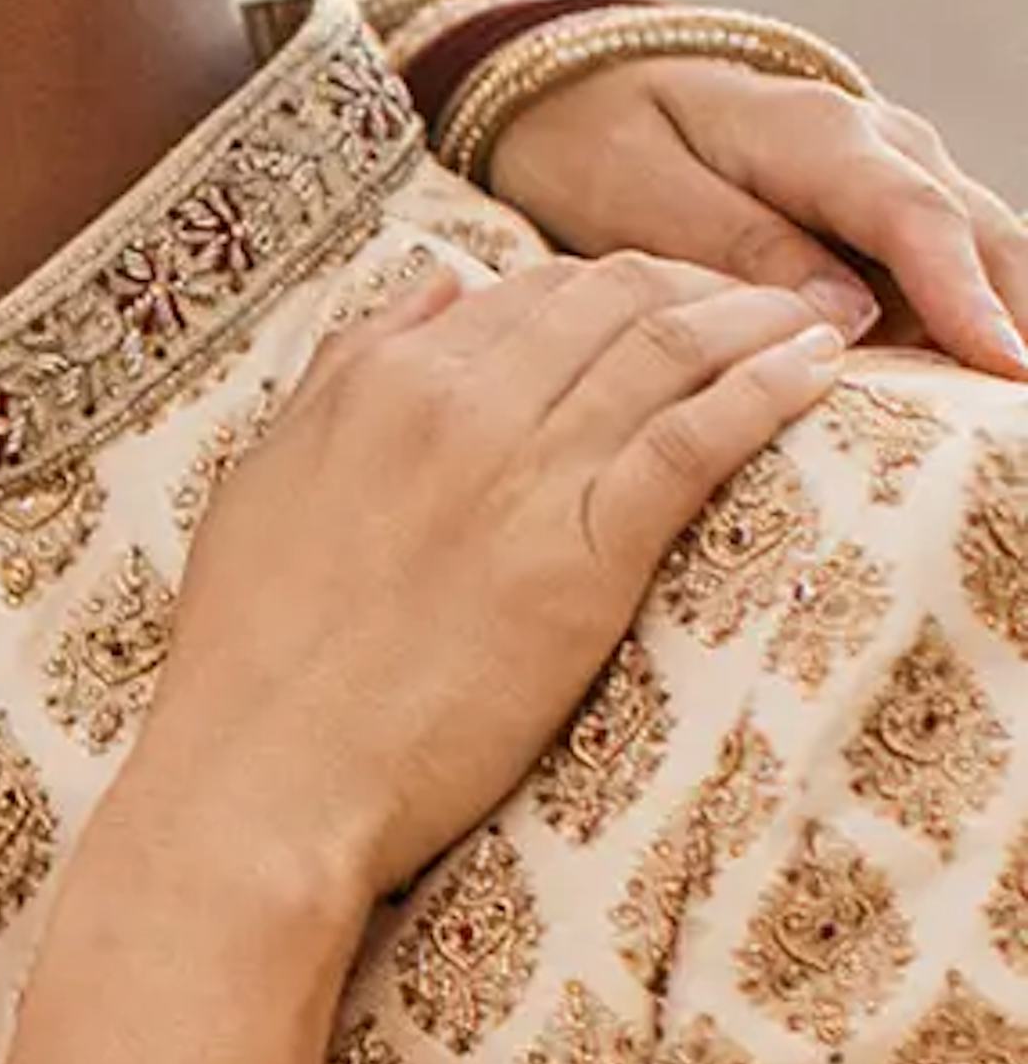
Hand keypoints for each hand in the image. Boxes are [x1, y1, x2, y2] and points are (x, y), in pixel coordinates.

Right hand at [143, 254, 849, 901]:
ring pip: (665, 348)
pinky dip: (764, 389)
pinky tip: (812, 372)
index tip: (660, 304)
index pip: (526, 290)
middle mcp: (457, 404)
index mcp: (381, 381)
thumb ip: (345, 372)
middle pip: (610, 299)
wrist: (267, 779)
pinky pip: (695, 438)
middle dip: (695, 283)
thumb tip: (438, 285)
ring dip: (751, 319)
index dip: (609, 286)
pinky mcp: (583, 555)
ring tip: (807, 321)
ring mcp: (524, 475)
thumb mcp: (267, 481)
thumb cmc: (251, 655)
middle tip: (752, 303)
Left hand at [485, 53, 1027, 376]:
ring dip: (1002, 329)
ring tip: (1002, 427)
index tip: (1005, 366)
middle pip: (983, 240)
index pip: (915, 219)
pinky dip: (965, 331)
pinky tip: (966, 403)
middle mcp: (884, 148)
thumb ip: (738, 246)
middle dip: (1017, 323)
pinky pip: (947, 276)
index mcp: (819, 134)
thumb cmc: (603, 139)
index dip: (964, 297)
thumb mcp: (638, 188)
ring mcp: (898, 181)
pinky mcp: (887, 222)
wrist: (590, 89)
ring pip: (984, 258)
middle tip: (1018, 424)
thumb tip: (843, 317)